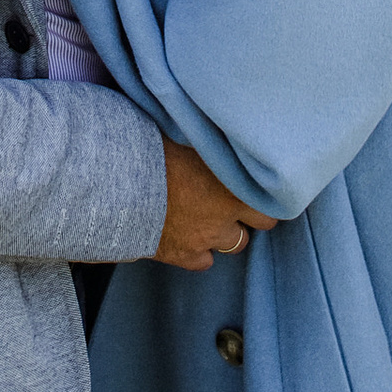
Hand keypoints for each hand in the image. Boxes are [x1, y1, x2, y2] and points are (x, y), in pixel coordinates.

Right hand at [153, 138, 275, 271]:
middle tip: (236, 201)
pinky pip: (204, 262)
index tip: (256, 184)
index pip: (271, 196)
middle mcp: (227, 213)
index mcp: (235, 182)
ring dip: (228, 232)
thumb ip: (214, 144)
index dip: (264, 191)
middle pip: (261, 223)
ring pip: (236, 244)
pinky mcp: (183, 255)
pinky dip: (200, 252)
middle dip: (250, 214)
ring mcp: (206, 237)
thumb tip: (223, 130)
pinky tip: (190, 236)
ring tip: (213, 217)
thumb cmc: (154, 150)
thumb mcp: (191, 137)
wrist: (120, 184)